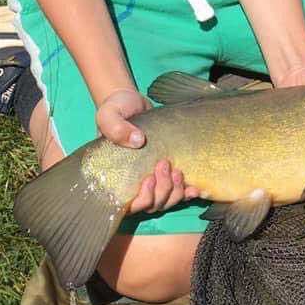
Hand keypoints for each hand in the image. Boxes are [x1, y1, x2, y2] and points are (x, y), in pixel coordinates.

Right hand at [95, 88, 199, 213]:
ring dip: (175, 191)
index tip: (149, 178)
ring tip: (178, 171)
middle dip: (162, 190)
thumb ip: (117, 127)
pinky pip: (177, 191)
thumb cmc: (116, 108)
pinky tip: (194, 187)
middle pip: (152, 204)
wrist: (131, 100)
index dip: (143, 198)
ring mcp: (151, 178)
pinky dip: (187, 192)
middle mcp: (134, 182)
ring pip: (166, 201)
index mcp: (116, 176)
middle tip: (165, 163)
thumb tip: (137, 141)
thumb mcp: (109, 114)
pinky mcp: (165, 171)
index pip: (130, 204)